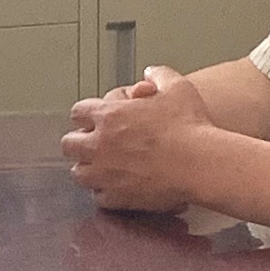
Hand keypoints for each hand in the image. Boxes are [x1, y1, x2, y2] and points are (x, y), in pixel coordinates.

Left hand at [61, 67, 213, 212]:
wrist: (200, 164)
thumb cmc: (189, 127)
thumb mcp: (177, 88)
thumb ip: (159, 76)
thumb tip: (151, 73)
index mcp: (109, 115)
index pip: (78, 112)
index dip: (86, 114)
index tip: (93, 119)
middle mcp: (100, 145)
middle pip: (70, 144)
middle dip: (79, 142)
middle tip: (92, 144)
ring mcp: (105, 174)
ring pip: (78, 173)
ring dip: (88, 168)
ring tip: (102, 167)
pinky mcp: (117, 197)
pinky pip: (98, 196)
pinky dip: (105, 192)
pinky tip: (117, 187)